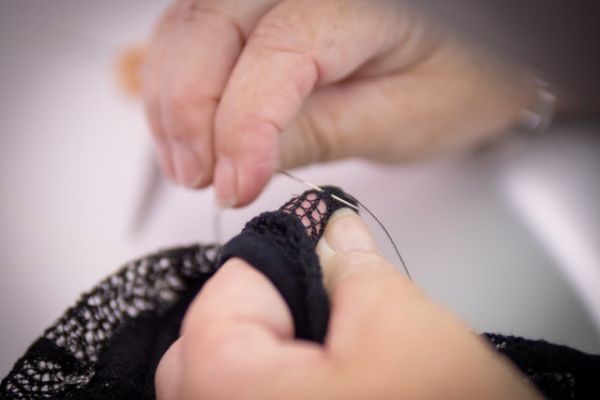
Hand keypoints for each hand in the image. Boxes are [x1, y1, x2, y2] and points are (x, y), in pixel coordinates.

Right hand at [143, 0, 532, 206]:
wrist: (475, 60)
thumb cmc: (458, 84)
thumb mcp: (395, 122)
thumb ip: (316, 135)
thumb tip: (239, 164)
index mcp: (360, 2)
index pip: (275, 51)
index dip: (241, 124)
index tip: (232, 186)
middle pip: (211, 24)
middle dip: (189, 110)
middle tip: (200, 177)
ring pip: (189, 24)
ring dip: (174, 98)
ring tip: (190, 163)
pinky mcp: (262, 9)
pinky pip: (194, 27)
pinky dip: (174, 77)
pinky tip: (179, 121)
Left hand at [155, 209, 540, 398]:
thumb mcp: (402, 327)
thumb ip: (354, 266)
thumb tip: (335, 232)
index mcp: (222, 386)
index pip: (228, 284)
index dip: (284, 256)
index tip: (323, 246)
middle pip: (218, 336)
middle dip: (278, 308)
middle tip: (334, 307)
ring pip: (234, 377)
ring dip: (282, 351)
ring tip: (341, 358)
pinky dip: (284, 385)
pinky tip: (331, 390)